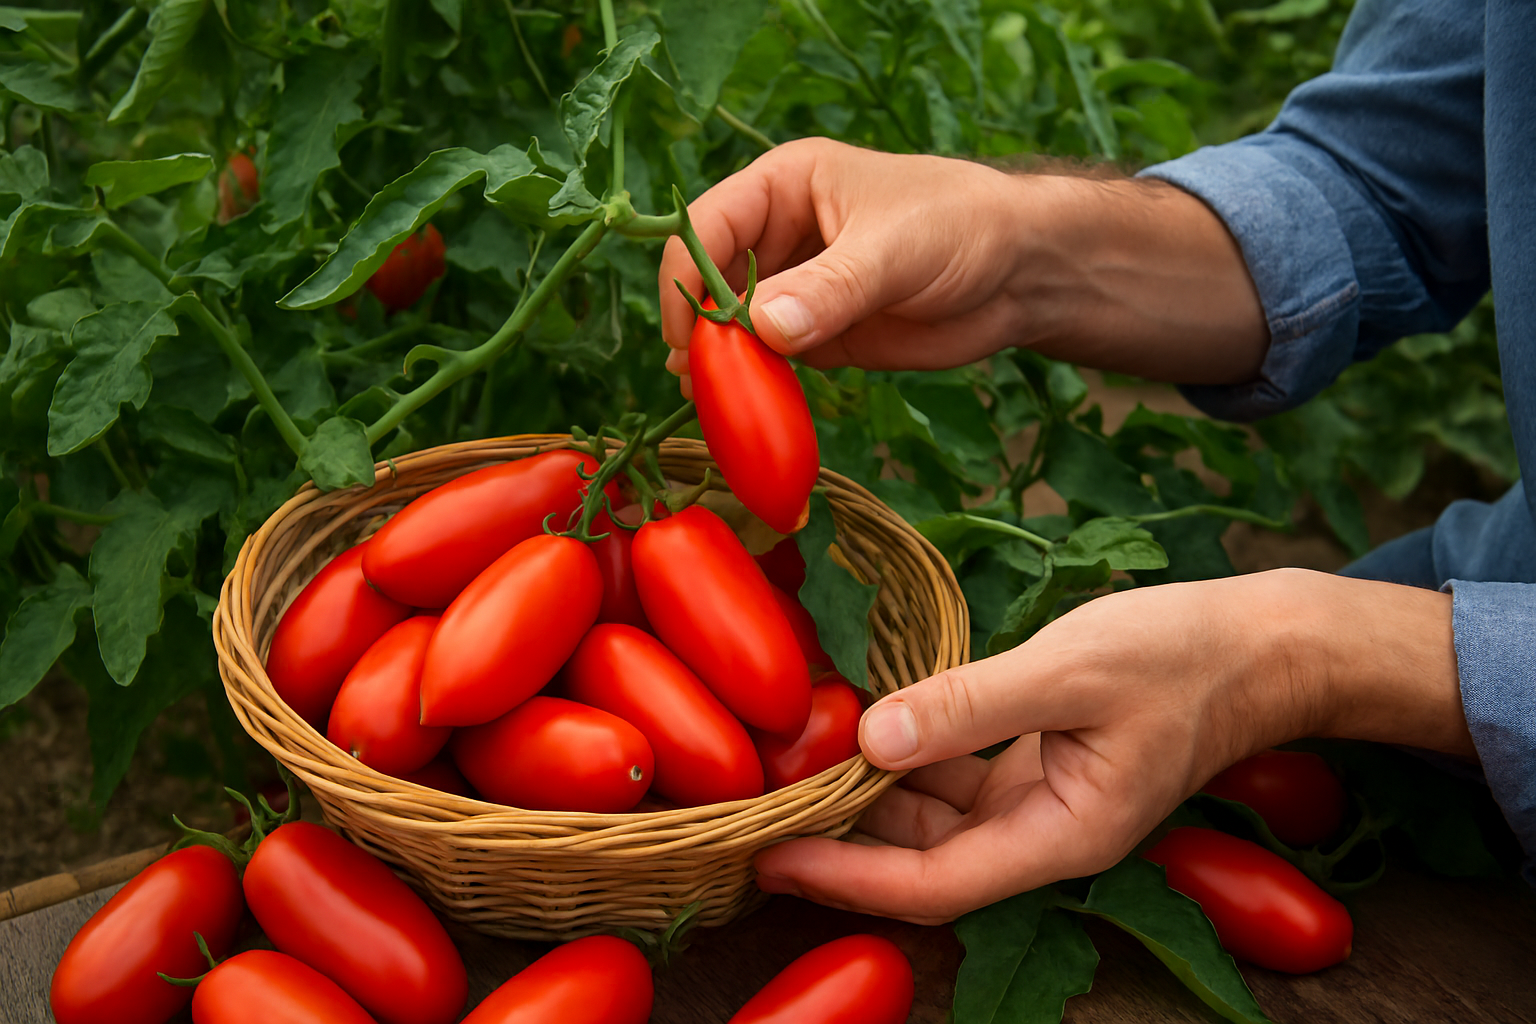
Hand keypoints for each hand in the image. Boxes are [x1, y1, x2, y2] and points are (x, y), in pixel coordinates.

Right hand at [658, 138, 1267, 394]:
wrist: (1023, 272)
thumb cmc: (961, 227)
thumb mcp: (893, 251)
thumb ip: (828, 290)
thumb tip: (762, 329)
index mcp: (782, 187)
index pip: (706, 228)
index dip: (688, 279)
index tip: (692, 336)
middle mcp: (779, 235)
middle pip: (710, 281)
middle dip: (700, 329)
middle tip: (700, 381)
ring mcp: (795, 287)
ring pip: (733, 326)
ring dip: (721, 364)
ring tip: (715, 402)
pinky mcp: (818, 334)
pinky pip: (769, 361)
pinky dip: (755, 385)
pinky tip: (747, 410)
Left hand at [754, 569, 1471, 924]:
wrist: (1262, 642)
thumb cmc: (1184, 655)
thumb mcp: (1071, 670)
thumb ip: (971, 705)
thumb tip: (873, 739)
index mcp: (1062, 835)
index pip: (935, 884)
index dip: (849, 879)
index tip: (772, 859)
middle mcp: (1043, 829)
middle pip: (923, 858)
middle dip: (842, 839)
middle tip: (756, 811)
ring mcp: (1037, 795)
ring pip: (932, 815)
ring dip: (867, 795)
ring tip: (788, 768)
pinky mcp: (1034, 758)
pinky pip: (954, 772)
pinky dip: (904, 754)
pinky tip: (855, 724)